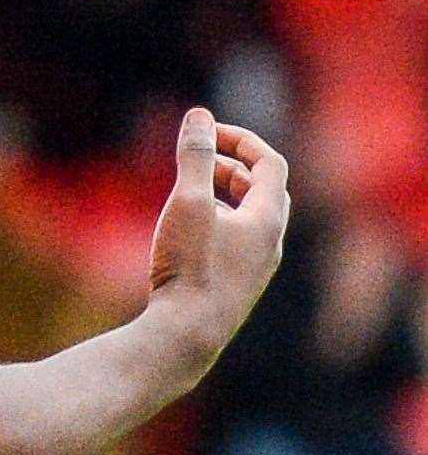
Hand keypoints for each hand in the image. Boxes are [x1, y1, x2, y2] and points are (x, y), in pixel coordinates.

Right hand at [147, 107, 289, 364]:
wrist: (185, 338)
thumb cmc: (190, 269)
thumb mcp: (188, 203)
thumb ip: (194, 156)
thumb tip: (199, 116)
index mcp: (266, 220)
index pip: (270, 164)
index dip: (241, 140)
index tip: (205, 132)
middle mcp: (269, 244)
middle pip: (264, 190)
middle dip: (233, 166)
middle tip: (198, 159)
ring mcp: (253, 269)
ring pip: (250, 218)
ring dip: (224, 194)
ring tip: (188, 190)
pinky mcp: (234, 288)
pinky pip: (237, 242)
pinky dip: (217, 221)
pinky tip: (185, 232)